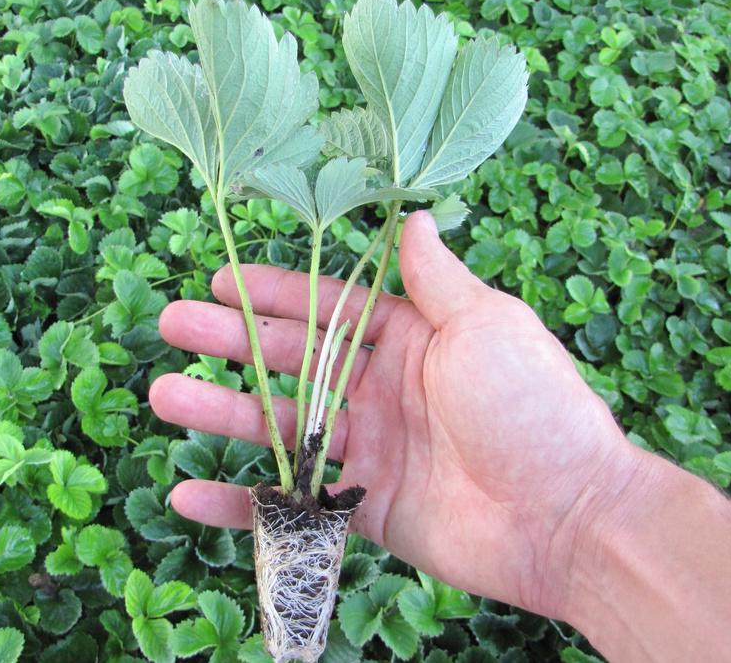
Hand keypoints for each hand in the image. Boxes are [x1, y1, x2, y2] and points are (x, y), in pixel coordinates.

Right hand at [150, 210, 644, 618]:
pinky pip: (291, 503)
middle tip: (171, 325)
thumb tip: (412, 215)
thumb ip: (435, 280)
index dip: (276, 292)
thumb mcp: (485, 325)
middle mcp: (383, 389)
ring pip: (280, 428)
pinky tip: (187, 495)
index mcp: (411, 338)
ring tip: (163, 394)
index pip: (328, 307)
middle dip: (230, 343)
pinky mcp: (363, 508)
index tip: (221, 279)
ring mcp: (370, 450)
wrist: (566, 516)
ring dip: (220, 413)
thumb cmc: (531, 406)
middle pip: (290, 361)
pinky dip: (241, 504)